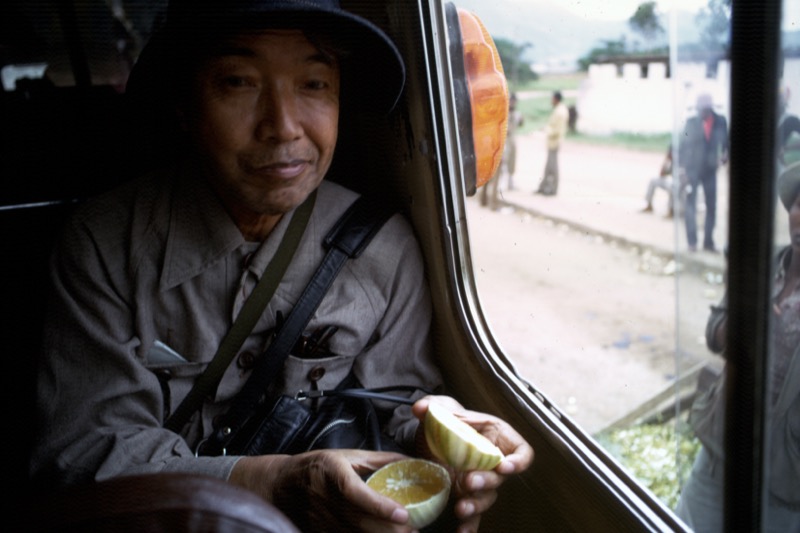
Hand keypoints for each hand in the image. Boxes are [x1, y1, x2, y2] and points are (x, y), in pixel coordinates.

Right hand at [230, 449, 414, 531]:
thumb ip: (378, 459)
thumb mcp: (345, 455)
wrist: (280, 485)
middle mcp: (324, 498)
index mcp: (331, 472)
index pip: (356, 492)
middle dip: (389, 529)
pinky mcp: (316, 532)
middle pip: (359, 520)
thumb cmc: (317, 466)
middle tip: (414, 529)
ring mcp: (319, 519)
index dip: (379, 505)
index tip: (403, 513)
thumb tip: (410, 460)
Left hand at [412, 396, 533, 532]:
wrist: (429, 439)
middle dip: (487, 482)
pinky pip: (472, 515)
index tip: (506, 467)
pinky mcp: (465, 496)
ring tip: (460, 508)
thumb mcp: (440, 409)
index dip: (519, 461)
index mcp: (496, 438)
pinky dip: (468, 525)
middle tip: (469, 481)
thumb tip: (421, 407)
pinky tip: (460, 532)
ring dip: (476, 505)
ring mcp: (480, 481)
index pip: (521, 451)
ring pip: (487, 498)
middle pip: (501, 478)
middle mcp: (492, 462)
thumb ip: (433, 406)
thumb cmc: (445, 420)